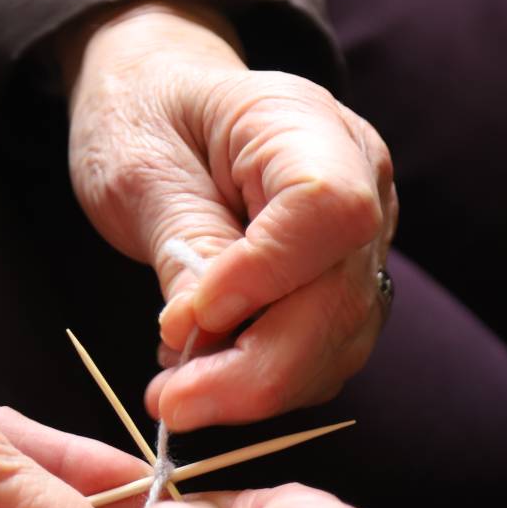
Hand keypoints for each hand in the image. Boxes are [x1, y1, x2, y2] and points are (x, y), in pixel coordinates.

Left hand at [63, 0, 397, 431]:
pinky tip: (207, 378)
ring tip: (175, 393)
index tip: (184, 320)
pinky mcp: (347, 287)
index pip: (327, 210)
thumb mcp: (141, 169)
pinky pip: (326, 355)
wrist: (167, 105)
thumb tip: (205, 334)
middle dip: (255, 368)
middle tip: (170, 402)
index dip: (263, 278)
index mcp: (308, 124)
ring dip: (257, 387)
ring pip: (340, 341)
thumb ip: (183, 245)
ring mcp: (364, 240)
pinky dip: (267, 383)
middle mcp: (363, 183)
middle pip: (340, 296)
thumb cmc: (149, 119)